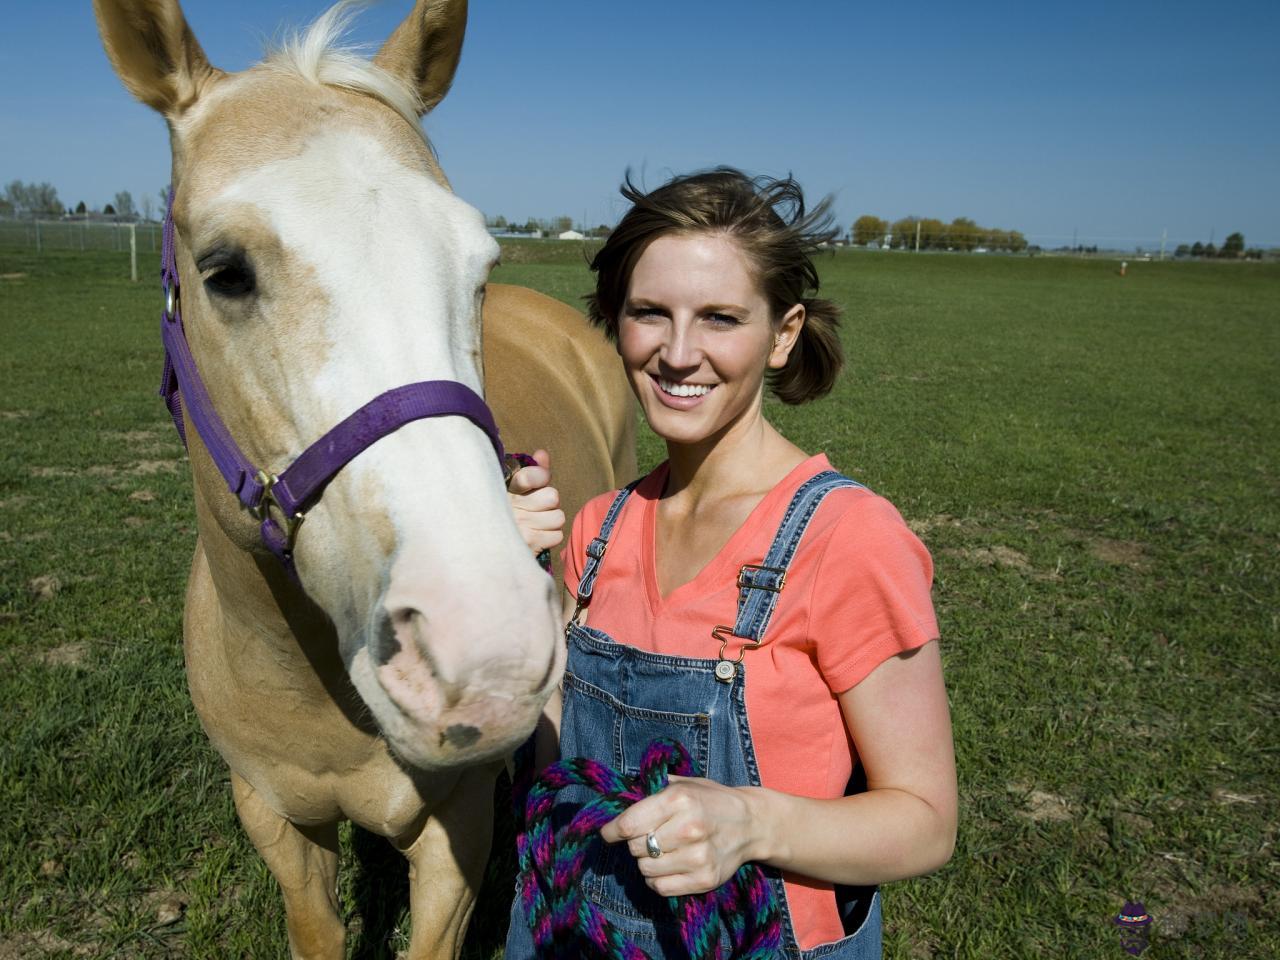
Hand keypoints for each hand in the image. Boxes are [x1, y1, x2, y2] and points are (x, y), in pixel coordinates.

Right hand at [508, 449, 564, 554]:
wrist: (482, 548)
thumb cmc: (503, 514)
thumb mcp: (512, 488)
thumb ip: (531, 470)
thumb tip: (542, 454)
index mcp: (505, 487)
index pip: (535, 475)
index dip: (540, 477)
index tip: (535, 483)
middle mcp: (511, 506)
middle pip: (553, 496)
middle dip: (548, 503)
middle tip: (535, 508)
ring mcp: (520, 526)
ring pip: (558, 517)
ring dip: (550, 522)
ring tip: (536, 524)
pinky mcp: (528, 545)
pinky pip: (557, 535)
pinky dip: (549, 537)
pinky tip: (536, 537)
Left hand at [598, 776, 760, 896]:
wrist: (751, 824)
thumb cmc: (711, 801)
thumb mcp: (684, 784)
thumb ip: (652, 790)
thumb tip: (618, 800)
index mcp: (679, 799)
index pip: (629, 824)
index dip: (612, 830)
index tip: (607, 833)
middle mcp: (688, 828)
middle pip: (635, 847)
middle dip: (636, 843)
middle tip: (649, 836)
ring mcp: (698, 857)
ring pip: (645, 869)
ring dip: (647, 861)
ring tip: (662, 851)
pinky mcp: (704, 879)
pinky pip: (660, 887)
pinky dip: (657, 879)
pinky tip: (669, 867)